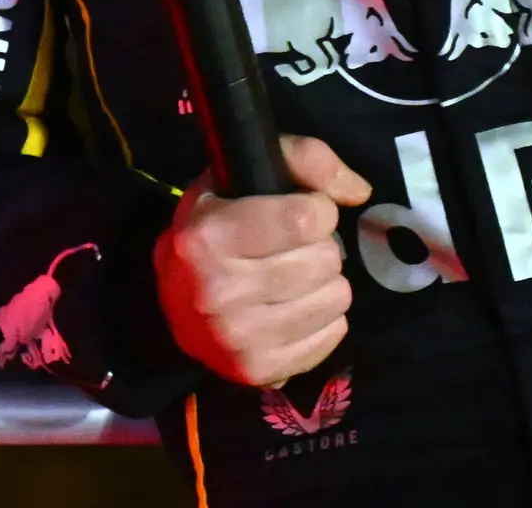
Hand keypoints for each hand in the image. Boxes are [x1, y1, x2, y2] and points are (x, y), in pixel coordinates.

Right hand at [156, 135, 370, 386]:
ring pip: (336, 297)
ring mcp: (238, 338)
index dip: (317, 207)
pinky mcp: (258, 371)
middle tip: (293, 248)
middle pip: (325, 259)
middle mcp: (219, 291)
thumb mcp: (244, 176)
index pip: (306, 218)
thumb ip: (305, 160)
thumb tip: (358, 191)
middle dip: (320, 246)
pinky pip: (334, 336)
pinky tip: (295, 308)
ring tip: (296, 277)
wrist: (174, 302)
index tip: (303, 210)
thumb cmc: (216, 227)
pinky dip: (324, 318)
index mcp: (208, 236)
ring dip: (326, 281)